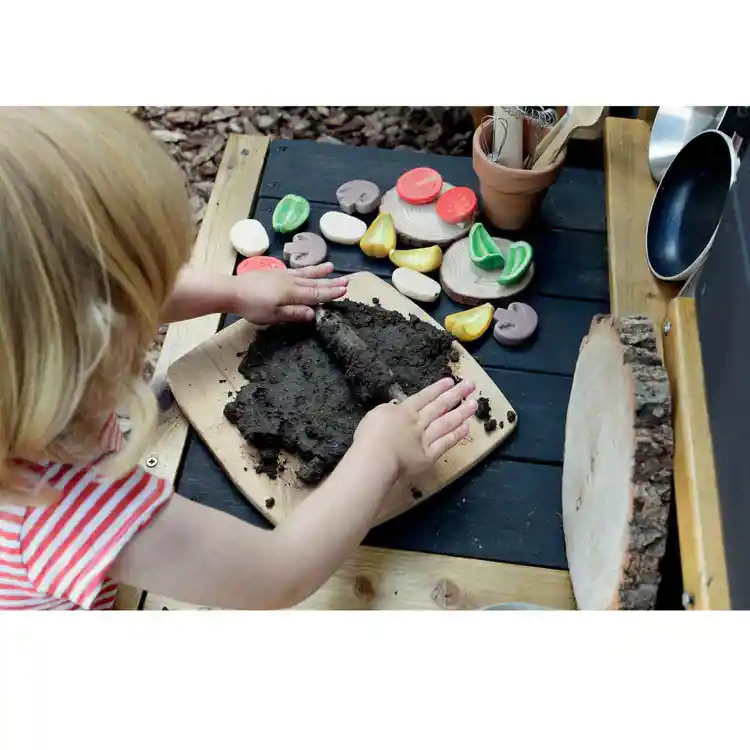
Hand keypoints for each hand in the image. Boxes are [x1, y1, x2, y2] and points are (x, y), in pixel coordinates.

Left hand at [230, 262, 347, 324]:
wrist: (233, 290)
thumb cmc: (252, 306)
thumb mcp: (274, 315)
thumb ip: (294, 313)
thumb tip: (313, 314)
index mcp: (293, 293)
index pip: (316, 294)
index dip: (331, 293)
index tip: (344, 290)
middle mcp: (291, 282)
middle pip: (314, 283)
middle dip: (331, 282)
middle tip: (347, 281)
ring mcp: (283, 275)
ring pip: (306, 274)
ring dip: (320, 272)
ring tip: (332, 267)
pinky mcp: (275, 273)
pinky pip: (296, 270)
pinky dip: (305, 269)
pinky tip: (308, 269)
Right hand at [353, 377, 476, 477]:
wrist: (376, 455)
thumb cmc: (369, 435)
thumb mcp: (376, 414)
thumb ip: (390, 410)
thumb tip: (399, 407)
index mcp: (403, 411)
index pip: (423, 397)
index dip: (437, 388)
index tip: (450, 381)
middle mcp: (417, 422)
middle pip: (439, 406)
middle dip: (455, 394)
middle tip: (470, 385)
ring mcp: (425, 439)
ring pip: (446, 423)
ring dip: (461, 413)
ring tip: (474, 404)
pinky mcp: (428, 456)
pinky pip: (444, 444)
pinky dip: (455, 436)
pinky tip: (466, 428)